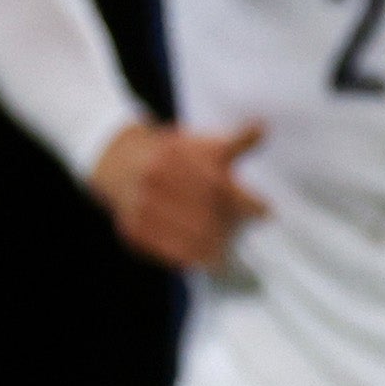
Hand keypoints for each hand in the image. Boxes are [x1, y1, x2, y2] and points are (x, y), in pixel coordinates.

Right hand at [88, 119, 269, 270]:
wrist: (118, 162)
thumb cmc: (172, 155)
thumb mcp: (201, 143)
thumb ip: (236, 141)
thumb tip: (263, 126)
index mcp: (176, 157)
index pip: (220, 187)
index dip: (247, 203)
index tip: (266, 212)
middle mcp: (157, 180)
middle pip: (207, 214)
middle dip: (232, 226)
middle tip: (244, 232)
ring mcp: (142, 206)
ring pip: (190, 237)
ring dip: (216, 247)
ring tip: (230, 250)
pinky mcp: (133, 229)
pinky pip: (168, 252)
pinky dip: (193, 258)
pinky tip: (209, 258)